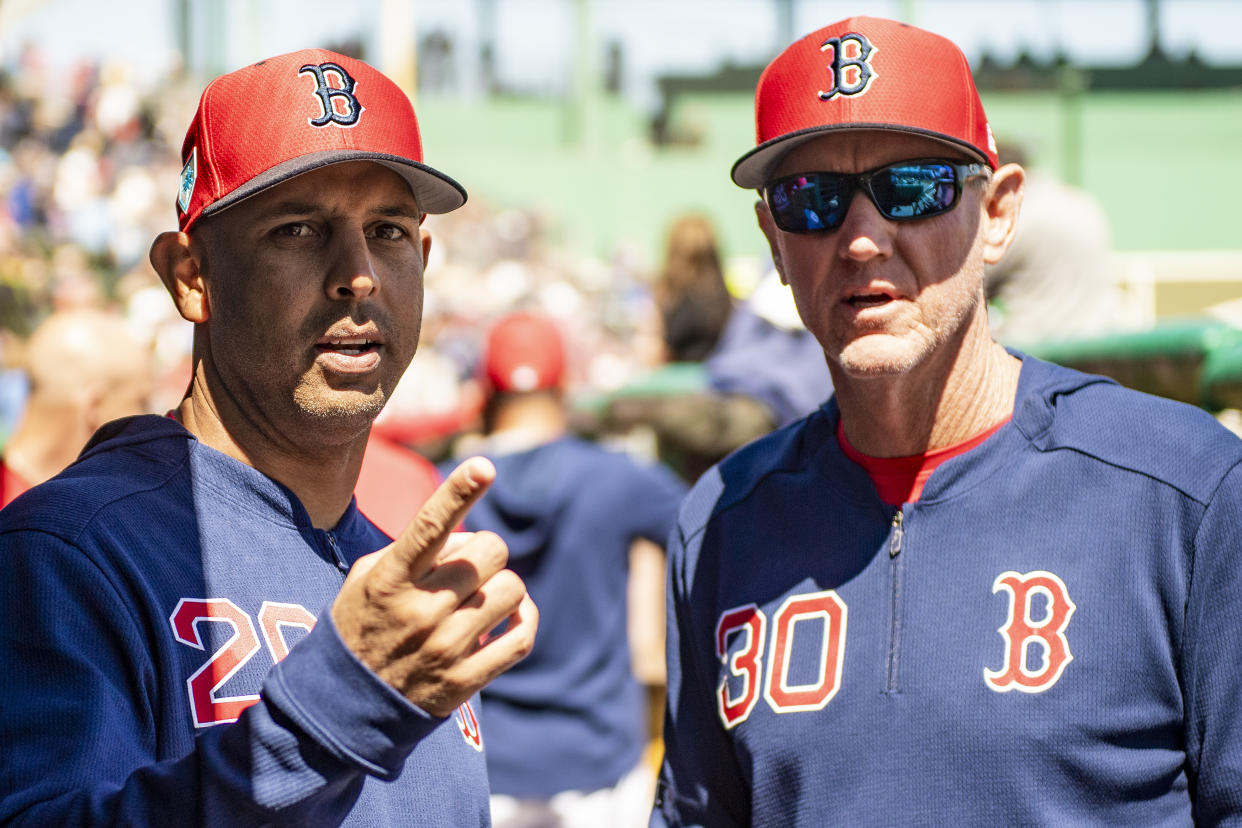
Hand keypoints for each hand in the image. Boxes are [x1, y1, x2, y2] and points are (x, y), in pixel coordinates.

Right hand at [331, 456, 536, 716]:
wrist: (343, 708)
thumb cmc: (360, 627)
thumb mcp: (368, 578)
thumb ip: (416, 549)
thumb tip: (472, 538)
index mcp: (389, 579)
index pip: (428, 527)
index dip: (457, 492)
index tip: (482, 465)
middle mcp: (420, 610)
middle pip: (490, 552)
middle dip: (485, 553)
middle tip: (466, 571)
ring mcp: (445, 647)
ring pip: (512, 590)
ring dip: (502, 588)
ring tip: (478, 600)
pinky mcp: (465, 680)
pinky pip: (522, 637)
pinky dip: (524, 619)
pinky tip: (509, 617)